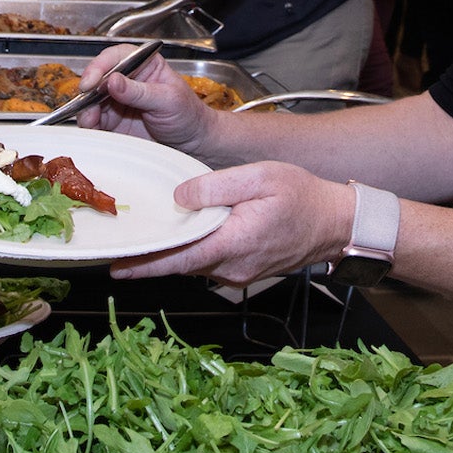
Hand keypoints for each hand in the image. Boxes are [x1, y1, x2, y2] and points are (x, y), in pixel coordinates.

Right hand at [78, 43, 218, 148]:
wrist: (194, 144)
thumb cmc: (188, 115)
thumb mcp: (168, 100)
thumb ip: (139, 92)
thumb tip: (113, 80)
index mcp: (143, 64)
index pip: (115, 57)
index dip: (100, 67)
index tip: (92, 81)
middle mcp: (126, 80)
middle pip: (97, 79)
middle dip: (88, 91)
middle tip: (87, 104)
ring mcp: (117, 102)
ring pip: (91, 101)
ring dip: (86, 110)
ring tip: (91, 120)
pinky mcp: (113, 123)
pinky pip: (94, 121)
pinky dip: (90, 125)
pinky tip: (94, 129)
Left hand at [113, 162, 353, 283]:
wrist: (335, 223)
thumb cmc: (301, 195)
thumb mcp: (258, 177)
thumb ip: (215, 187)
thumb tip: (179, 198)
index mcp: (232, 243)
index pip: (178, 259)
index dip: (145, 265)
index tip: (116, 267)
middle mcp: (232, 267)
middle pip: (181, 264)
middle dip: (150, 258)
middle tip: (117, 249)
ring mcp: (238, 274)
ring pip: (194, 264)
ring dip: (171, 254)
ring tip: (143, 240)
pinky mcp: (244, 272)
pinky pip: (209, 263)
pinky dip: (191, 252)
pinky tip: (181, 238)